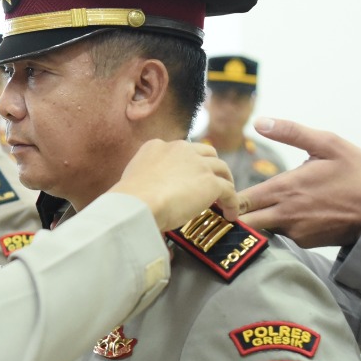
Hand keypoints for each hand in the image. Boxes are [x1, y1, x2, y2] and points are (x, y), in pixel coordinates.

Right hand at [109, 139, 239, 230]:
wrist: (137, 203)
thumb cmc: (129, 199)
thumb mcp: (134, 178)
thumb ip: (146, 178)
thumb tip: (150, 193)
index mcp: (157, 146)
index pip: (181, 151)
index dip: (189, 164)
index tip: (190, 177)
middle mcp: (180, 149)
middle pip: (207, 154)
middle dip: (212, 168)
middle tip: (213, 184)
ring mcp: (198, 164)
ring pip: (221, 169)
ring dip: (226, 183)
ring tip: (226, 200)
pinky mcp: (211, 182)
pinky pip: (229, 191)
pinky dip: (232, 203)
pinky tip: (230, 215)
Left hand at [235, 119, 360, 247]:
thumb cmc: (357, 174)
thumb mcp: (328, 144)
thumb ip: (291, 132)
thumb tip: (259, 122)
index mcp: (285, 189)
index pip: (240, 200)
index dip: (228, 196)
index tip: (224, 190)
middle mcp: (285, 215)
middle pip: (244, 222)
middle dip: (235, 214)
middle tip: (231, 203)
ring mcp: (295, 232)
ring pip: (263, 228)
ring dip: (259, 218)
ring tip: (263, 204)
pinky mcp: (305, 242)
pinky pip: (283, 234)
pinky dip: (281, 225)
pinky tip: (294, 212)